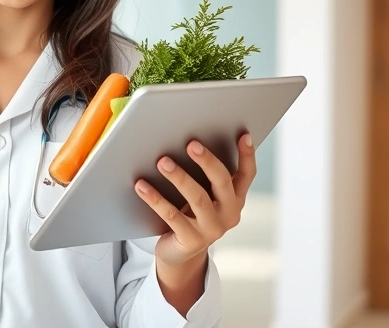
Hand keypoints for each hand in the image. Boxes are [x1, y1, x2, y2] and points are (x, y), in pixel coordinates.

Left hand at [134, 133, 255, 268]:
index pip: (246, 175)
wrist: (180, 253)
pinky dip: (155, 199)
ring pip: (197, 198)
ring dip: (179, 177)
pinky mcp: (191, 239)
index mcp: (235, 199)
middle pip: (222, 182)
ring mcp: (212, 229)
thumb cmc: (190, 214)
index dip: (246, 155)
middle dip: (207, 161)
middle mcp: (229, 214)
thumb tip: (189, 142)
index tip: (243, 135)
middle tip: (191, 144)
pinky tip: (141, 186)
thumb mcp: (203, 196)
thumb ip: (204, 176)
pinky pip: (171, 215)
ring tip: (162, 162)